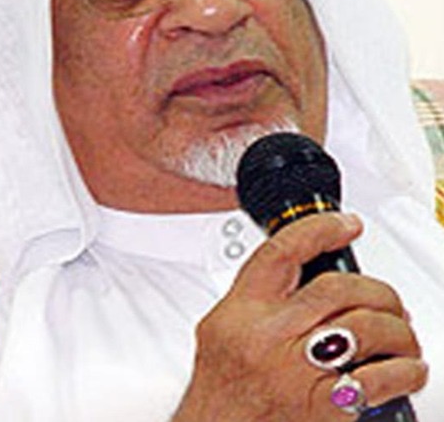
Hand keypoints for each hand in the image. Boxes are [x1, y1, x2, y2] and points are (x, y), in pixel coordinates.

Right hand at [171, 213, 427, 421]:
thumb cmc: (220, 387)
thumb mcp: (220, 326)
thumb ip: (254, 296)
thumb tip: (297, 268)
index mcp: (243, 310)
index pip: (284, 251)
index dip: (320, 228)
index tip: (347, 224)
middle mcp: (271, 336)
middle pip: (338, 288)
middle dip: (376, 290)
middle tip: (387, 299)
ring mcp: (299, 371)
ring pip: (366, 328)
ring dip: (397, 328)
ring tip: (402, 333)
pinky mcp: (325, 408)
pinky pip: (379, 379)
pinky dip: (405, 371)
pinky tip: (407, 369)